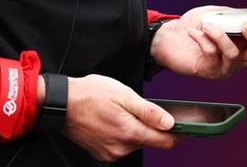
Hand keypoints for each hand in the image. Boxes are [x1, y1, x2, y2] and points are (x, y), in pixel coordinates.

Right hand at [61, 74, 178, 161]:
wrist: (62, 104)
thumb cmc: (91, 94)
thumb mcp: (124, 95)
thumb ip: (149, 111)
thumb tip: (170, 122)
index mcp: (130, 132)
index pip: (165, 142)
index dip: (178, 134)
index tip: (184, 125)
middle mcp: (121, 148)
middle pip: (150, 141)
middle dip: (153, 127)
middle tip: (144, 108)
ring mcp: (111, 152)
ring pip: (135, 143)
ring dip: (136, 129)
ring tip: (123, 111)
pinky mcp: (102, 153)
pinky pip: (121, 145)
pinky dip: (123, 134)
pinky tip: (114, 120)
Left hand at [151, 5, 246, 79]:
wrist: (169, 35)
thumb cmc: (195, 23)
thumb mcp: (217, 14)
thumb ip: (233, 15)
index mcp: (243, 44)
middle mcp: (237, 59)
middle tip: (246, 26)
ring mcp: (223, 67)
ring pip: (233, 55)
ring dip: (221, 36)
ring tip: (207, 25)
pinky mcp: (207, 71)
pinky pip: (212, 54)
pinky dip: (204, 39)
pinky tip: (194, 32)